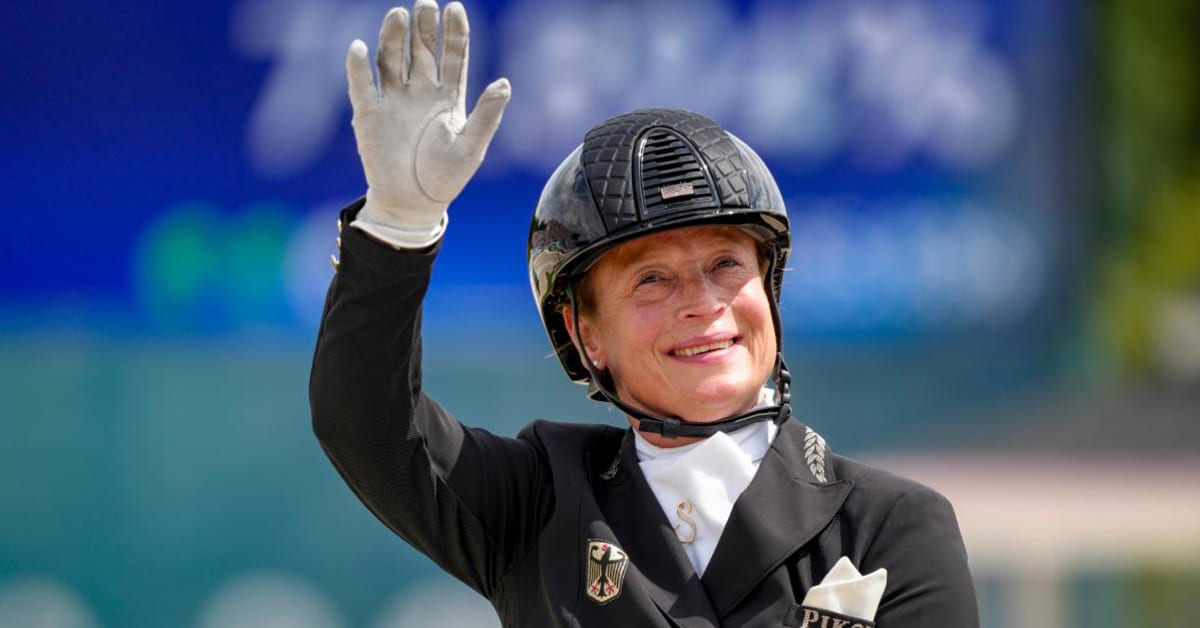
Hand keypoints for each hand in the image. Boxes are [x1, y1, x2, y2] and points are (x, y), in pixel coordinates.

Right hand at [347, 0, 510, 247]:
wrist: (412, 204)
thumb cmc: (445, 177)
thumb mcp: (471, 147)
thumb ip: (487, 115)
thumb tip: (505, 83)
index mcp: (448, 96)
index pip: (453, 55)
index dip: (453, 32)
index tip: (454, 7)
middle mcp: (420, 91)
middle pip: (421, 50)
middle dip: (423, 27)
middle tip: (424, 4)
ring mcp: (393, 101)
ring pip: (391, 59)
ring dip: (393, 37)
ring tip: (398, 15)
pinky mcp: (368, 115)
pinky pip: (361, 85)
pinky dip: (358, 67)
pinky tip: (360, 47)